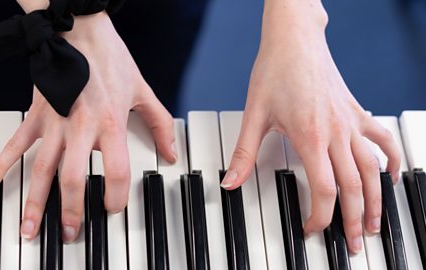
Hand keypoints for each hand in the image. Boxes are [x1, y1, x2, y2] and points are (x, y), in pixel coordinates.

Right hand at [0, 12, 176, 242]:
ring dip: (35, 202)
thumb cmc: (112, 60)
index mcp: (111, 123)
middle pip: (74, 178)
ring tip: (30, 228)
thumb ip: (160, 124)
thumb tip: (171, 153)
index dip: (117, 197)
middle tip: (71, 233)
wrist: (80, 32)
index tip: (114, 208)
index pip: (116, 172)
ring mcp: (55, 124)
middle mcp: (82, 128)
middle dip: (71, 211)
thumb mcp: (143, 91)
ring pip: (42, 169)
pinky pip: (16, 144)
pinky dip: (1, 166)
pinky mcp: (37, 115)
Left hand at [221, 4, 399, 252]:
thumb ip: (243, 152)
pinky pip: (381, 140)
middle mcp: (336, 132)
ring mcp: (350, 122)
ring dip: (377, 199)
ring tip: (375, 223)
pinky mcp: (356, 112)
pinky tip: (392, 176)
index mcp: (311, 136)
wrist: (294, 40)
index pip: (324, 189)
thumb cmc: (276, 70)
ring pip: (373, 168)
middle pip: (354, 186)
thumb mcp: (254, 114)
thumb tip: (230, 181)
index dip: (320, 216)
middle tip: (354, 243)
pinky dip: (391, 159)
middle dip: (354, 220)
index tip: (312, 228)